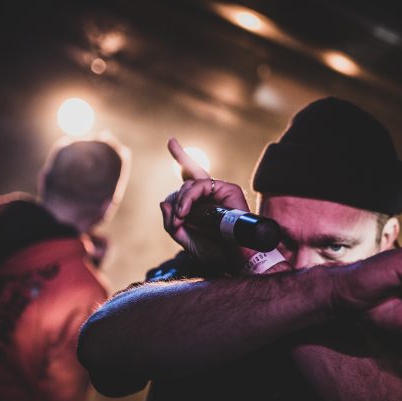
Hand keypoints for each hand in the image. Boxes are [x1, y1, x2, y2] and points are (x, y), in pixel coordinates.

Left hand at [160, 137, 254, 270]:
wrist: (236, 259)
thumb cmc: (215, 252)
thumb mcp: (186, 239)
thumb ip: (172, 224)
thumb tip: (165, 202)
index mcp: (204, 204)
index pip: (191, 177)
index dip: (182, 158)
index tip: (171, 141)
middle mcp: (213, 195)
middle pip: (188, 180)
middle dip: (178, 200)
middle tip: (178, 220)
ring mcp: (222, 191)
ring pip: (191, 184)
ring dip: (182, 201)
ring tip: (181, 218)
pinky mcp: (230, 189)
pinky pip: (202, 185)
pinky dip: (189, 197)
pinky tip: (186, 211)